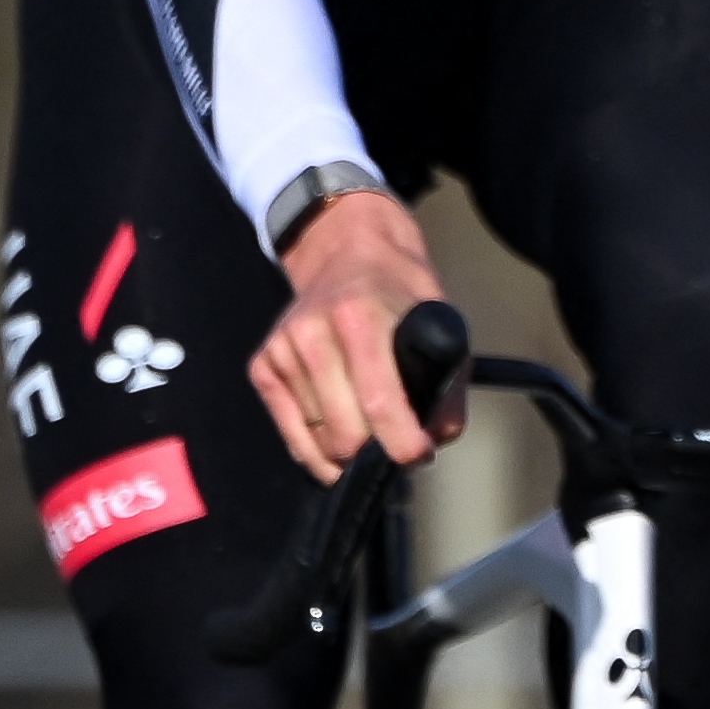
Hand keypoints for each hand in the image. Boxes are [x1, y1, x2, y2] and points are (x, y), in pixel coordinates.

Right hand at [252, 190, 458, 482]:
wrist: (347, 251)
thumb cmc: (399, 288)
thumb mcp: (439, 318)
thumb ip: (447, 379)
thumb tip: (441, 436)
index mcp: (361, 317)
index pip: (378, 400)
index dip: (401, 440)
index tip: (418, 457)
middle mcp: (312, 334)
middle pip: (344, 431)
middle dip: (377, 452)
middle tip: (398, 446)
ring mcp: (281, 351)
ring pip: (317, 439)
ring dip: (347, 451)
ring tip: (371, 431)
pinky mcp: (261, 367)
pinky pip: (290, 434)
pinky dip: (317, 450)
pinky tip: (339, 446)